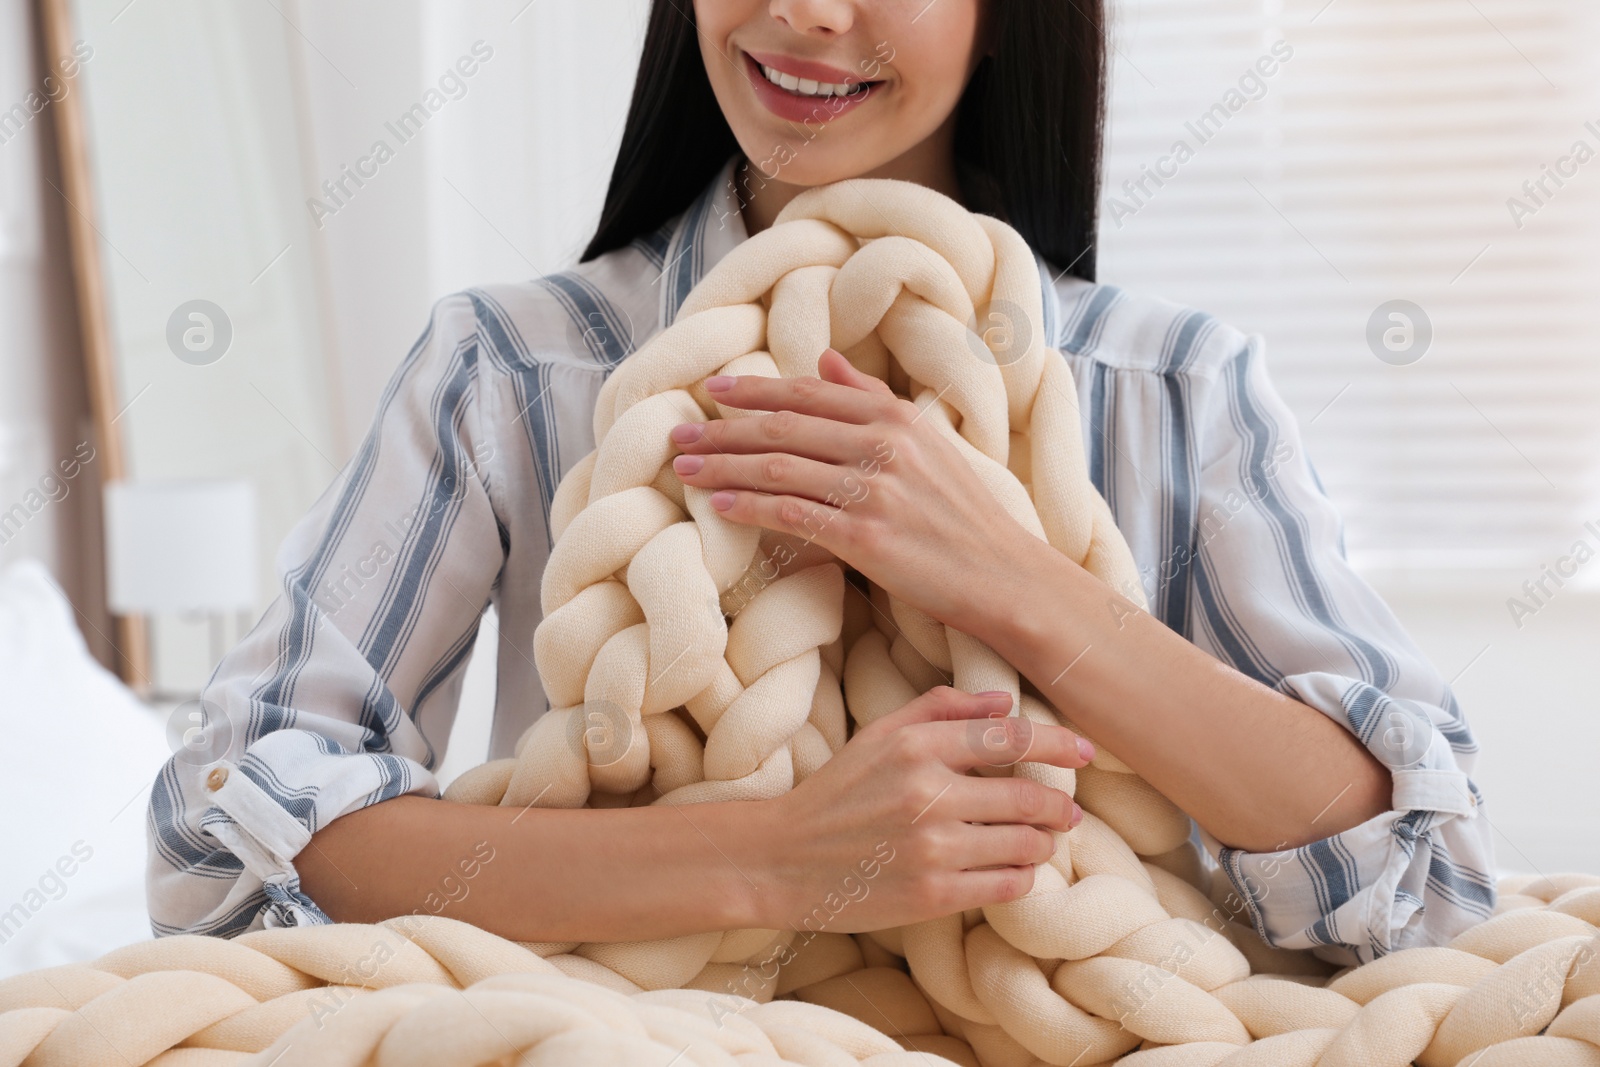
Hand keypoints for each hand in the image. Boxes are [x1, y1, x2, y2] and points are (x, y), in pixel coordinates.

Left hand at [669, 348, 1041, 630]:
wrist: (1004, 575)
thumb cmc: (962, 513)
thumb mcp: (927, 441)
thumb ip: (872, 398)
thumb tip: (825, 360)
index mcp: (895, 416)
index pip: (808, 393)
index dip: (753, 390)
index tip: (710, 391)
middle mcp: (883, 445)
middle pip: (782, 427)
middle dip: (721, 429)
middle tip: (676, 434)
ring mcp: (874, 491)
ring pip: (779, 467)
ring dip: (723, 467)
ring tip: (685, 469)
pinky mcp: (866, 538)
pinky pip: (793, 515)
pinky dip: (750, 508)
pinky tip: (719, 507)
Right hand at [751, 687, 1092, 932]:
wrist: (783, 859)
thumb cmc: (837, 793)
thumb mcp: (880, 735)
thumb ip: (941, 709)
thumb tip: (1004, 700)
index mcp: (916, 747)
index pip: (1010, 737)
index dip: (1057, 743)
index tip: (1083, 752)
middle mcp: (928, 794)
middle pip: (1028, 796)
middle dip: (1060, 805)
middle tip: (1067, 812)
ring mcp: (932, 848)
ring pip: (1025, 844)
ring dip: (1044, 843)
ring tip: (1041, 842)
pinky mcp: (931, 896)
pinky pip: (1006, 885)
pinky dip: (1021, 877)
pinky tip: (1013, 870)